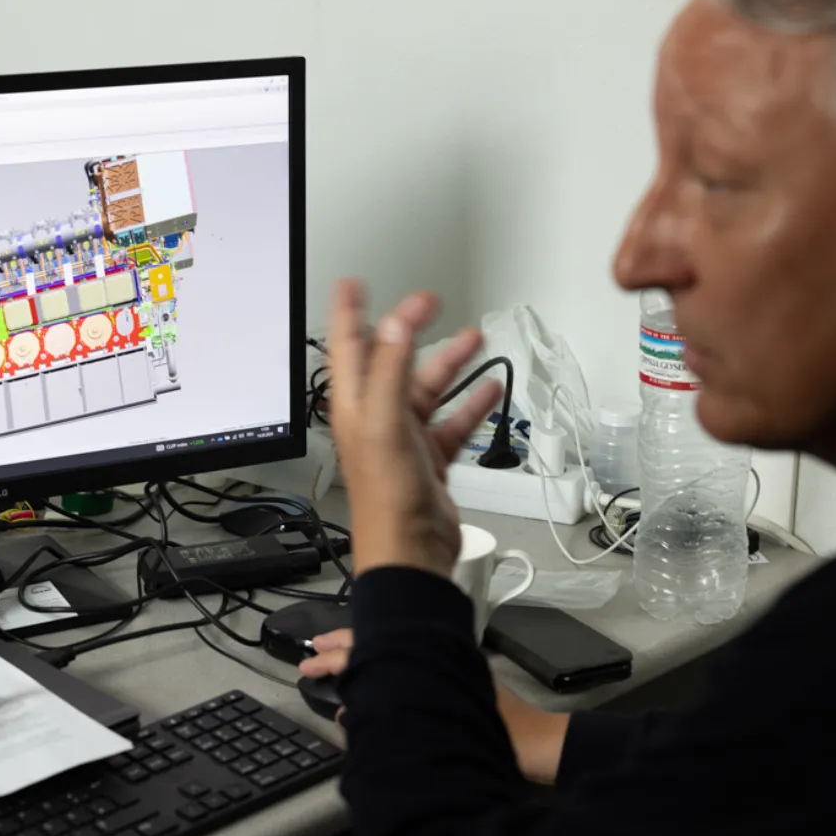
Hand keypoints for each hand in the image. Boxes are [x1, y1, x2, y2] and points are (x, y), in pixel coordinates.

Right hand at [300, 629, 570, 782]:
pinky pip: (406, 670)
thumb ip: (397, 713)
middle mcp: (436, 656)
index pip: (374, 649)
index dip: (337, 654)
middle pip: (380, 644)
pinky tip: (371, 686)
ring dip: (359, 656)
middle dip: (341, 649)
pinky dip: (381, 671)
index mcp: (432, 658)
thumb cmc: (507, 734)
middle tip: (310, 657)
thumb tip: (350, 711)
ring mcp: (445, 669)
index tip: (310, 661)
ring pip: (392, 652)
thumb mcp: (448, 718)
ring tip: (331, 659)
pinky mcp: (452, 684)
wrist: (546, 746)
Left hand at [326, 282, 502, 576]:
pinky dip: (470, 403)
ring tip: (471, 338)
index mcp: (354, 407)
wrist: (411, 552)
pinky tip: (489, 388)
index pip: (346, 348)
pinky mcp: (429, 458)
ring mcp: (403, 438)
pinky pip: (451, 421)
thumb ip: (392, 372)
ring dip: (448, 363)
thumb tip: (397, 325)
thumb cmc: (387, 501)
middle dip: (409, 328)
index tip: (353, 283)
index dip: (348, 313)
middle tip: (427, 302)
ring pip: (426, 388)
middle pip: (391, 361)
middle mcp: (375, 419)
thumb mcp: (386, 425)